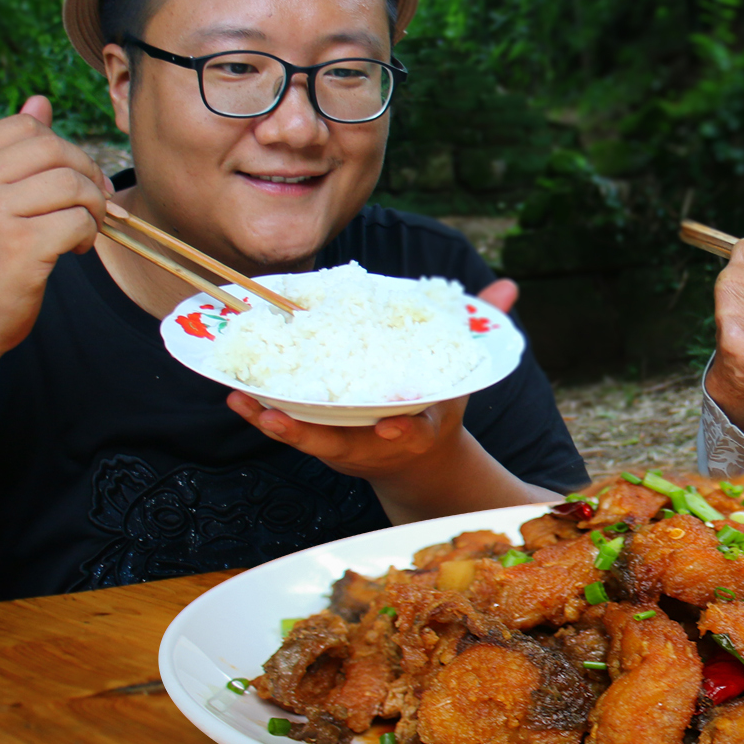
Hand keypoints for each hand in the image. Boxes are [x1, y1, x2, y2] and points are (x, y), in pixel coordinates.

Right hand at [0, 96, 113, 357]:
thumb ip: (12, 151)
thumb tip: (41, 102)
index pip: (26, 127)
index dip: (63, 148)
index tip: (74, 177)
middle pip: (54, 150)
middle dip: (86, 174)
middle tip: (91, 205)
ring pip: (72, 184)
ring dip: (91, 207)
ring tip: (81, 229)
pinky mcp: (18, 246)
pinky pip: (78, 221)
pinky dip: (87, 234)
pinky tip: (72, 249)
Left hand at [224, 279, 521, 495]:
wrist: (418, 458)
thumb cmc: (437, 406)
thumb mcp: (464, 373)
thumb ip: (479, 329)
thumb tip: (508, 285)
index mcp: (418, 430)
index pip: (412, 434)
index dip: (402, 433)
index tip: (394, 428)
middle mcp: (376, 444)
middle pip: (340, 443)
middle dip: (308, 433)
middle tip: (278, 418)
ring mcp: (344, 447)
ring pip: (304, 438)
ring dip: (272, 421)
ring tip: (242, 400)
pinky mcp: (320, 441)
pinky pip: (288, 430)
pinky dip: (261, 414)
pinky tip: (234, 394)